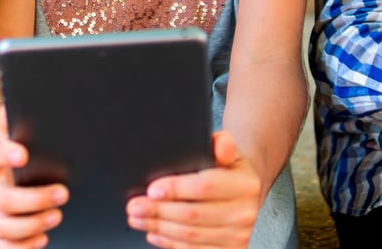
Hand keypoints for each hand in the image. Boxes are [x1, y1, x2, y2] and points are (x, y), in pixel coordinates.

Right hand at [0, 108, 67, 248]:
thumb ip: (15, 116)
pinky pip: (6, 246)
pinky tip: (42, 240)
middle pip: (1, 199)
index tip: (24, 154)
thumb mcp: (15, 129)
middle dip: (32, 199)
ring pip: (4, 226)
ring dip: (31, 225)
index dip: (6, 154)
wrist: (7, 168)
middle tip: (63, 192)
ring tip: (57, 216)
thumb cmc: (19, 147)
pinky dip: (22, 248)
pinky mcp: (5, 230)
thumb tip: (13, 91)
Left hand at [126, 131, 259, 247]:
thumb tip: (220, 143)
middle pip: (192, 215)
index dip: (175, 189)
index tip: (152, 190)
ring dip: (159, 227)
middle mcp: (244, 213)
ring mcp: (237, 236)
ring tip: (138, 218)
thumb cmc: (230, 172)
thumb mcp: (230, 152)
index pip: (204, 187)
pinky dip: (170, 243)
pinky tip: (156, 233)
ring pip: (190, 235)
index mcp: (245, 185)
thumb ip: (222, 143)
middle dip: (158, 210)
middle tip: (135, 205)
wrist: (245, 196)